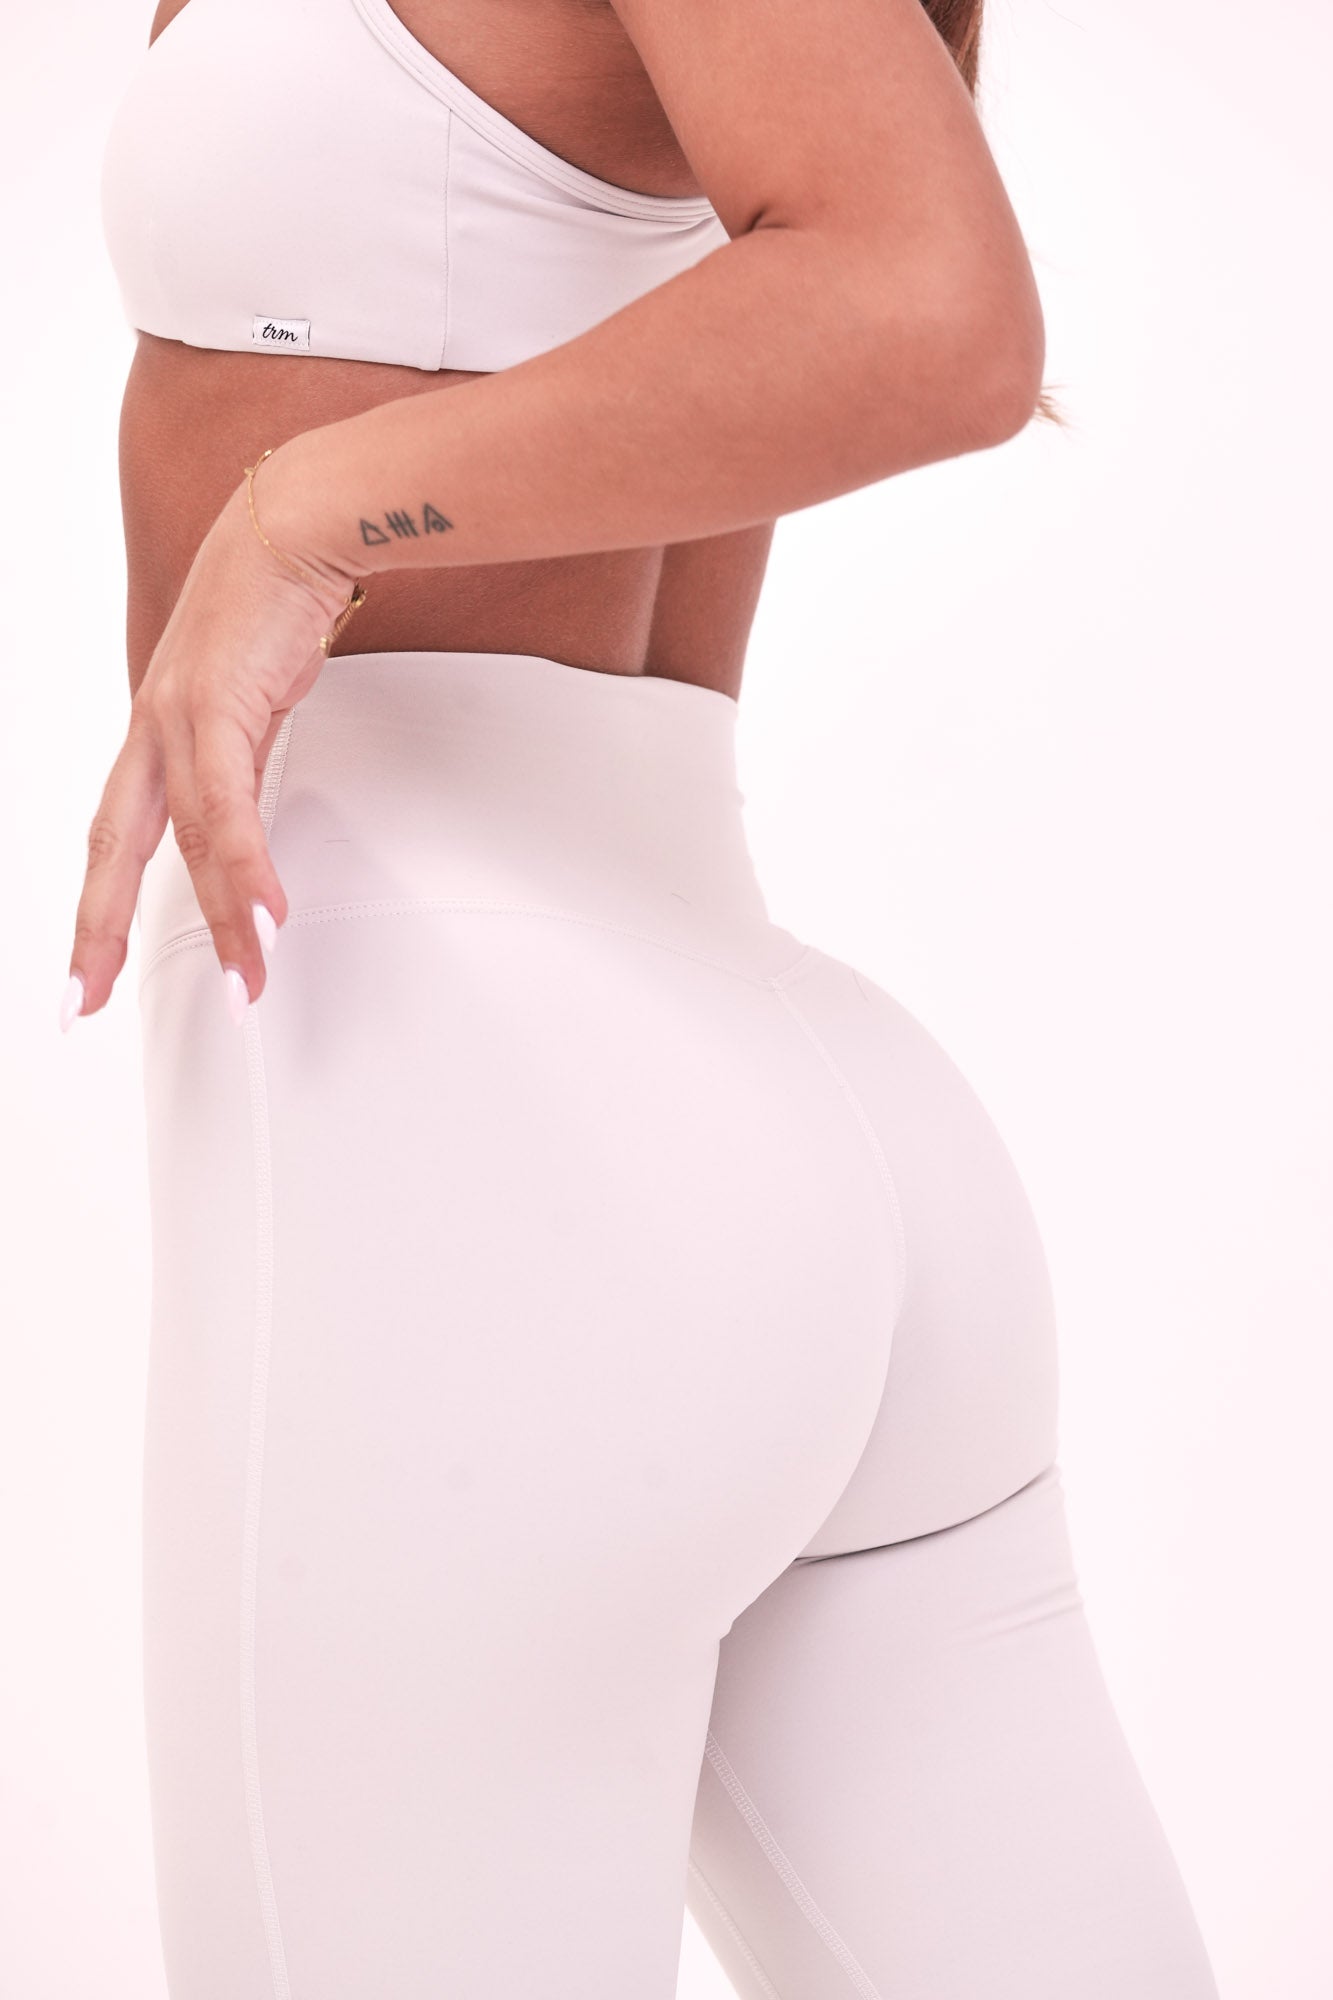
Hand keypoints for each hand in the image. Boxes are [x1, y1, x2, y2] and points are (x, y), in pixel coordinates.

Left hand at [60, 458, 362, 1030]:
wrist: (294, 525)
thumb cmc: (273, 597)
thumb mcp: (253, 697)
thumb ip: (242, 759)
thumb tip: (249, 816)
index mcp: (155, 730)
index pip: (115, 835)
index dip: (99, 905)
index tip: (90, 968)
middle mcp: (152, 727)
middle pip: (114, 848)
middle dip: (98, 931)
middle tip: (91, 1001)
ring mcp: (178, 717)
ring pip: (188, 841)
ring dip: (221, 919)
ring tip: (244, 978)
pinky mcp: (219, 705)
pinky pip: (231, 809)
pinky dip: (247, 869)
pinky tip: (262, 914)